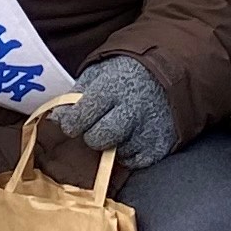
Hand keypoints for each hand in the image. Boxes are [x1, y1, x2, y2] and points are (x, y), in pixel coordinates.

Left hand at [49, 55, 179, 168]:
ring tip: (122, 125)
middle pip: (97, 139)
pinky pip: (135, 161)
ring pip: (116, 153)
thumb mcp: (101, 71)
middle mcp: (132, 109)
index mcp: (113, 87)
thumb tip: (57, 119)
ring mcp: (149, 129)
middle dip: (92, 135)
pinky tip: (133, 136)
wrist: (174, 69)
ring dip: (114, 143)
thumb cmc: (130, 71)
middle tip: (99, 125)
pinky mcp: (162, 144)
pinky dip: (131, 153)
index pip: (79, 118)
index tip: (75, 120)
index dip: (72, 122)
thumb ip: (77, 94)